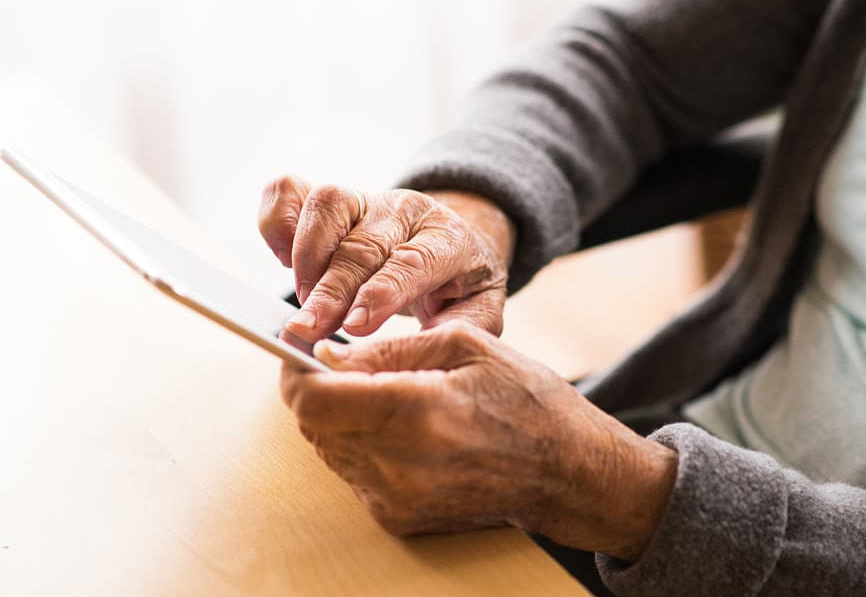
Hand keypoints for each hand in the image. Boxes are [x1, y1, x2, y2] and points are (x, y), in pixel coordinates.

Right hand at [258, 177, 514, 339]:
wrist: (455, 242)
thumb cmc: (461, 284)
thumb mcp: (480, 310)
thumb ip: (458, 330)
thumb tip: (415, 353)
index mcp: (448, 239)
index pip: (412, 260)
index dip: (380, 293)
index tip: (354, 327)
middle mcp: (406, 211)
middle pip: (362, 244)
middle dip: (331, 290)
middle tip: (308, 330)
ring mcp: (366, 199)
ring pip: (328, 205)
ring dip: (307, 257)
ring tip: (304, 304)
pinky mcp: (332, 199)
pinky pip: (291, 190)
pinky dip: (276, 220)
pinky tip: (282, 258)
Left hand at [279, 322, 677, 560]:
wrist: (570, 473)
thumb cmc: (529, 402)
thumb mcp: (465, 346)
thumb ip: (387, 350)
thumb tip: (328, 353)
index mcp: (418, 412)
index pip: (315, 400)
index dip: (295, 372)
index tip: (297, 351)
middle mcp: (401, 465)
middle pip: (313, 426)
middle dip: (317, 390)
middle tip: (341, 365)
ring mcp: (398, 499)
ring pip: (327, 450)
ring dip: (338, 418)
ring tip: (383, 396)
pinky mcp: (399, 519)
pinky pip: (353, 474)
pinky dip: (361, 446)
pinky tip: (401, 429)